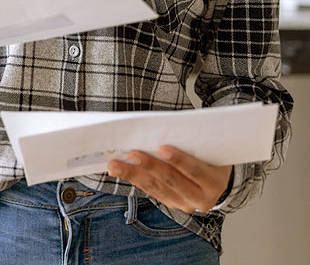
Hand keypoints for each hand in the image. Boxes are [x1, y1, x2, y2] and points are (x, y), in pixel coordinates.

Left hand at [107, 145, 232, 213]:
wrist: (216, 178)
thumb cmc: (209, 155)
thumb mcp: (208, 148)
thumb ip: (192, 142)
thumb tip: (161, 128)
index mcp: (215, 181)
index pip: (196, 170)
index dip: (180, 160)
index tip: (163, 148)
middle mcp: (202, 198)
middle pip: (172, 180)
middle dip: (150, 166)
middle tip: (132, 153)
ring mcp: (186, 204)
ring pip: (156, 188)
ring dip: (133, 175)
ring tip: (115, 165)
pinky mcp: (172, 204)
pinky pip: (151, 191)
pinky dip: (134, 180)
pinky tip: (119, 172)